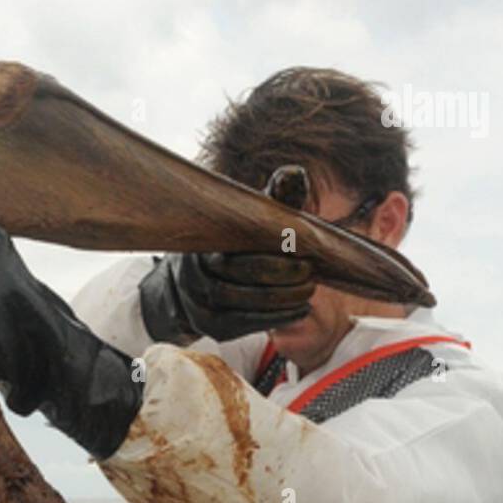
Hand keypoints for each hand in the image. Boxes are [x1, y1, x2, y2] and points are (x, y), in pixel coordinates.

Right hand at [139, 164, 315, 343]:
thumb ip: (274, 199)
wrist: (193, 283)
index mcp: (204, 242)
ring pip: (246, 304)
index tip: (303, 250)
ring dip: (284, 299)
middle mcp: (195, 275)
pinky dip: (278, 317)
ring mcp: (201, 305)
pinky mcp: (212, 328)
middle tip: (309, 272)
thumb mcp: (250, 217)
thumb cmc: (234, 244)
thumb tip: (294, 174)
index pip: (239, 250)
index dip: (273, 254)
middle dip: (281, 276)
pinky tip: (300, 308)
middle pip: (243, 277)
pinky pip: (248, 324)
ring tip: (308, 290)